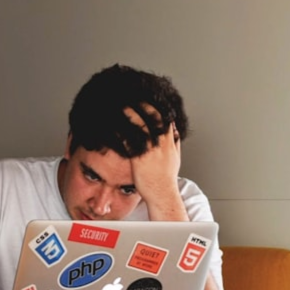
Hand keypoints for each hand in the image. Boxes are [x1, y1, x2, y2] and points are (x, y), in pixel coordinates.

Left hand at [124, 105, 185, 219]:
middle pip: (154, 117)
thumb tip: (176, 132)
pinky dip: (121, 130)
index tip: (149, 98)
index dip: (157, 106)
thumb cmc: (166, 179)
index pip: (165, 118)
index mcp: (170, 142)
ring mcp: (150, 150)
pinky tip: (114, 125)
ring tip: (122, 104)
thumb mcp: (175, 158)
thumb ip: (175, 143)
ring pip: (141, 125)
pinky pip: (129, 140)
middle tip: (134, 96)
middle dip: (144, 105)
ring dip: (131, 113)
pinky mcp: (139, 158)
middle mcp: (161, 144)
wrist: (162, 193)